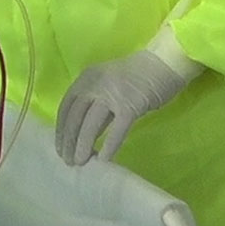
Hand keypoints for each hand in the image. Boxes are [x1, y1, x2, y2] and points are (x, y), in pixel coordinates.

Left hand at [55, 50, 191, 165]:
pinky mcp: (131, 106)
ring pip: (91, 125)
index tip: (60, 147)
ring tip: (80, 162)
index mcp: (86, 78)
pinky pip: (117, 130)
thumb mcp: (107, 84)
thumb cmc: (136, 76)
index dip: (61, 129)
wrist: (164, 63)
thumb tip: (82, 134)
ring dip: (83, 146)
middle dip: (69, 141)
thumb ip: (95, 103)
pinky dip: (109, 146)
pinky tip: (103, 159)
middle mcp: (95, 85)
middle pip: (75, 117)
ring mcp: (112, 95)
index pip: (66, 107)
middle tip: (67, 160)